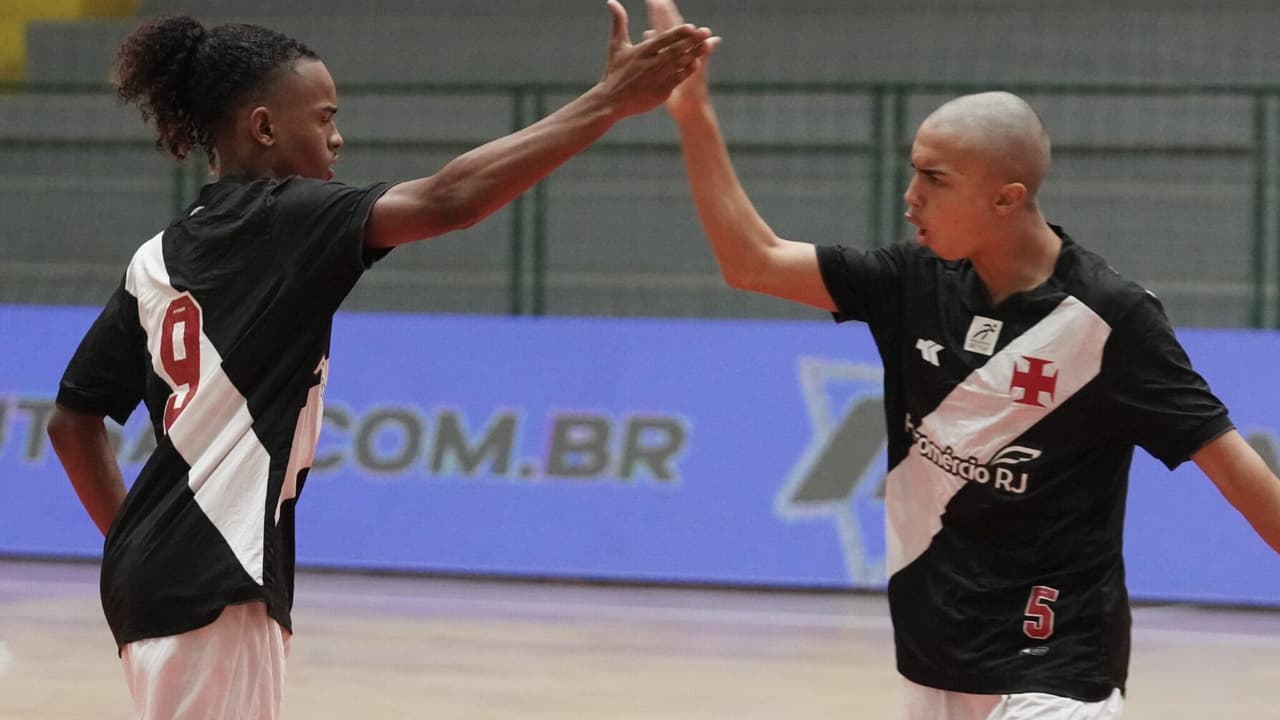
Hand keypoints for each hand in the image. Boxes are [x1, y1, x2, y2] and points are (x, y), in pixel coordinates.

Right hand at [598, 0, 712, 119]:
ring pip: (680, 63)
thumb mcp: (616, 46)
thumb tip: (611, 1)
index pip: (663, 39)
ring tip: (708, 44)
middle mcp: (652, 63)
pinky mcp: (662, 91)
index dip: (678, 33)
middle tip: (706, 31)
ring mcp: (658, 78)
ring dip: (695, 53)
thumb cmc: (614, 72)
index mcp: (642, 51)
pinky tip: (698, 62)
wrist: (612, 101)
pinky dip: (688, 70)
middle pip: (676, 49)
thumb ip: (618, 22)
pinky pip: (679, 78)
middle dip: (693, 40)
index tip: (691, 26)